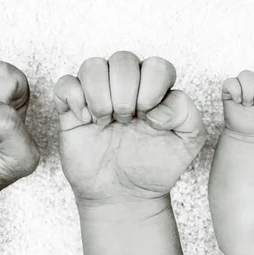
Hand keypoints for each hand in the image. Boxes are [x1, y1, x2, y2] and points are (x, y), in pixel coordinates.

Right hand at [54, 51, 206, 207]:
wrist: (124, 195)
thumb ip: (187, 114)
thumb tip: (157, 107)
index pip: (156, 65)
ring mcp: (97, 96)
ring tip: (105, 121)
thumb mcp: (188, 143)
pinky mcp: (71, 110)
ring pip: (93, 65)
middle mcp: (125, 87)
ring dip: (100, 94)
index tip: (150, 119)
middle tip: (126, 121)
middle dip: (125, 92)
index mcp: (154, 89)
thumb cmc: (154, 167)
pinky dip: (75, 98)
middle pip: (123, 59)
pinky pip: (65, 84)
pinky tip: (86, 120)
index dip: (152, 88)